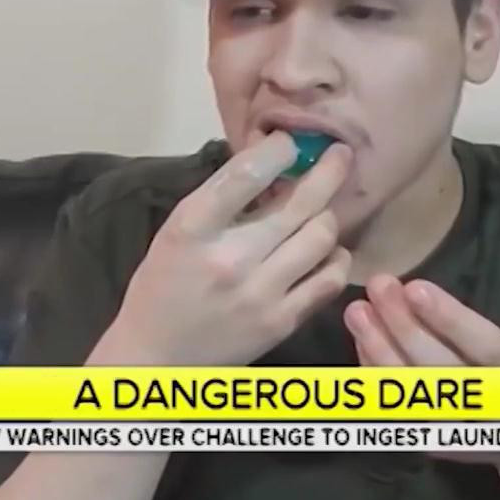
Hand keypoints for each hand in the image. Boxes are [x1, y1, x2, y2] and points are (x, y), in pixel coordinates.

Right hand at [91, 132, 353, 365]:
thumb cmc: (164, 285)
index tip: (291, 142)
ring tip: (320, 212)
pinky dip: (335, 257)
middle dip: (328, 171)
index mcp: (193, 229)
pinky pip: (330, 278)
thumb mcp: (177, 232)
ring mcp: (260, 293)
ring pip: (322, 236)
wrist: (158, 357)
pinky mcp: (282, 322)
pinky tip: (326, 251)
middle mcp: (230, 259)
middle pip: (299, 203)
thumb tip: (273, 160)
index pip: (246, 175)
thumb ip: (221, 199)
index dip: (279, 150)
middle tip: (341, 155)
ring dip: (327, 216)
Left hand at [344, 277, 499, 485]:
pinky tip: (359, 340)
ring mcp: (456, 430)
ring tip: (357, 310)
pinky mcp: (432, 440)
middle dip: (403, 326)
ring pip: (410, 392)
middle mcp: (489, 410)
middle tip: (378, 285)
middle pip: (438, 369)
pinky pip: (396, 411)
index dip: (450, 321)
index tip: (415, 287)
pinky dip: (374, 377)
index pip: (485, 349)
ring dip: (378, 351)